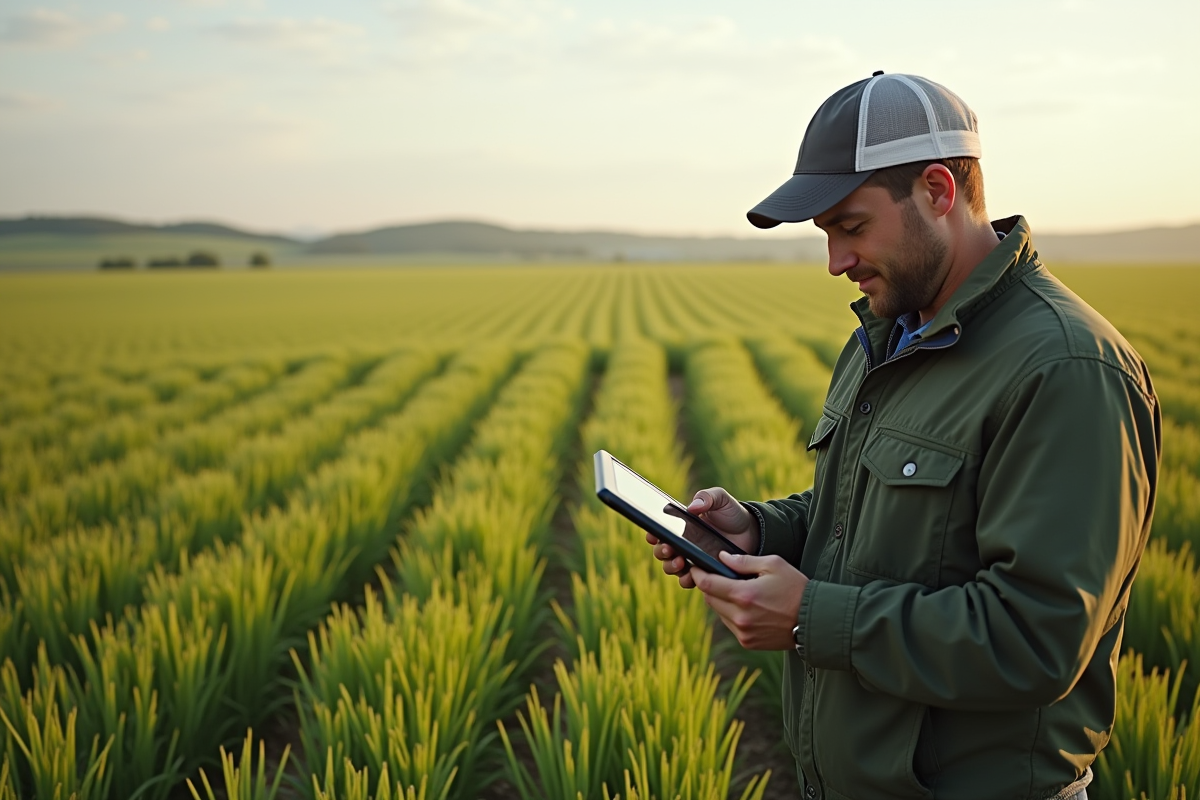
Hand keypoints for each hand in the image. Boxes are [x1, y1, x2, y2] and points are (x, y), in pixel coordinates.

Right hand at [645, 487, 759, 588]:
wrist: (751, 532)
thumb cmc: (731, 513)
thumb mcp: (720, 499)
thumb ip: (707, 497)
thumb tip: (692, 507)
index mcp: (682, 525)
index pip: (660, 531)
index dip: (652, 534)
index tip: (653, 535)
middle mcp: (683, 543)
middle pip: (661, 551)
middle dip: (661, 552)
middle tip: (670, 549)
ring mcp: (692, 558)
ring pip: (670, 567)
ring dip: (670, 567)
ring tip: (680, 562)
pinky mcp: (703, 571)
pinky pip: (688, 580)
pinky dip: (686, 580)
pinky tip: (691, 575)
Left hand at [691, 551, 809, 649]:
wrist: (815, 620)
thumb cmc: (796, 588)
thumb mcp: (773, 565)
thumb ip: (744, 561)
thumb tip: (722, 557)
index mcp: (744, 595)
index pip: (707, 584)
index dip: (698, 573)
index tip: (696, 566)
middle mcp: (739, 617)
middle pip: (709, 599)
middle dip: (710, 586)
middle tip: (718, 575)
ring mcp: (743, 632)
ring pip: (718, 612)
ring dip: (721, 600)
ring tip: (738, 591)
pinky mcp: (748, 642)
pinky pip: (730, 624)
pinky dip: (732, 614)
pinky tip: (747, 606)